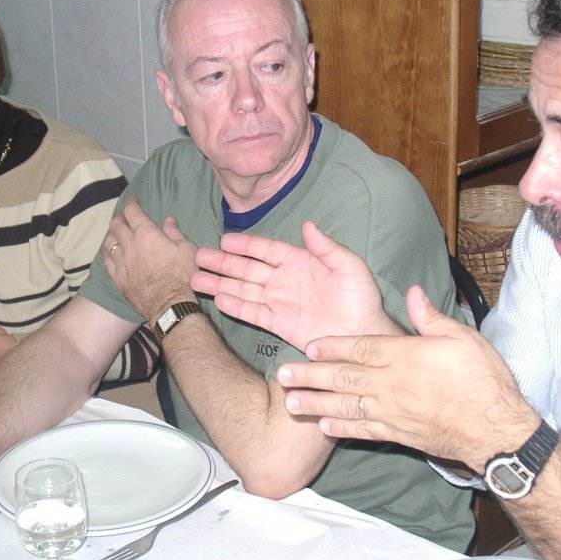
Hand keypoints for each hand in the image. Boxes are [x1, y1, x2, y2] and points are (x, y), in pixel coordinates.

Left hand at [103, 197, 198, 321]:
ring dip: (111, 233)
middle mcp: (129, 245)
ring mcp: (121, 262)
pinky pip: (106, 261)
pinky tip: (109, 252)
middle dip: (119, 217)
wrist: (170, 305)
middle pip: (116, 225)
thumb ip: (175, 232)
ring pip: (108, 242)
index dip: (131, 203)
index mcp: (146, 234)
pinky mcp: (118, 278)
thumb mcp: (187, 249)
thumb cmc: (183, 275)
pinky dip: (107, 253)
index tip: (132, 200)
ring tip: (115, 232)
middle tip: (124, 216)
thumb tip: (167, 220)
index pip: (132, 212)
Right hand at [192, 220, 396, 350]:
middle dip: (223, 263)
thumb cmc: (362, 299)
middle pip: (248, 269)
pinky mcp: (279, 324)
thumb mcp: (350, 268)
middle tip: (198, 256)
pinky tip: (218, 299)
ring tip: (196, 279)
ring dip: (221, 284)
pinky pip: (253, 313)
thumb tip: (307, 224)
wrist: (364, 335)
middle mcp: (285, 280)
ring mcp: (280, 302)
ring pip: (244, 290)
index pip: (267, 250)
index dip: (246, 245)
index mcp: (300, 262)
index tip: (224, 240)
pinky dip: (236, 306)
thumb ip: (327, 248)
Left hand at [277, 285, 537, 471]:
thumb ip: (431, 317)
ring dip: (316, 403)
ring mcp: (392, 413)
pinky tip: (324, 426)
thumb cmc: (483, 380)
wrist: (496, 430)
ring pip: (346, 406)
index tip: (308, 344)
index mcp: (405, 357)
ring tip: (290, 401)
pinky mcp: (399, 435)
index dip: (332, 345)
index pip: (360, 348)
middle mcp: (391, 385)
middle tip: (283, 373)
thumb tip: (412, 293)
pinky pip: (363, 431)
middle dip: (310, 375)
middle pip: (343, 377)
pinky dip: (342, 429)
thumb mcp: (462, 338)